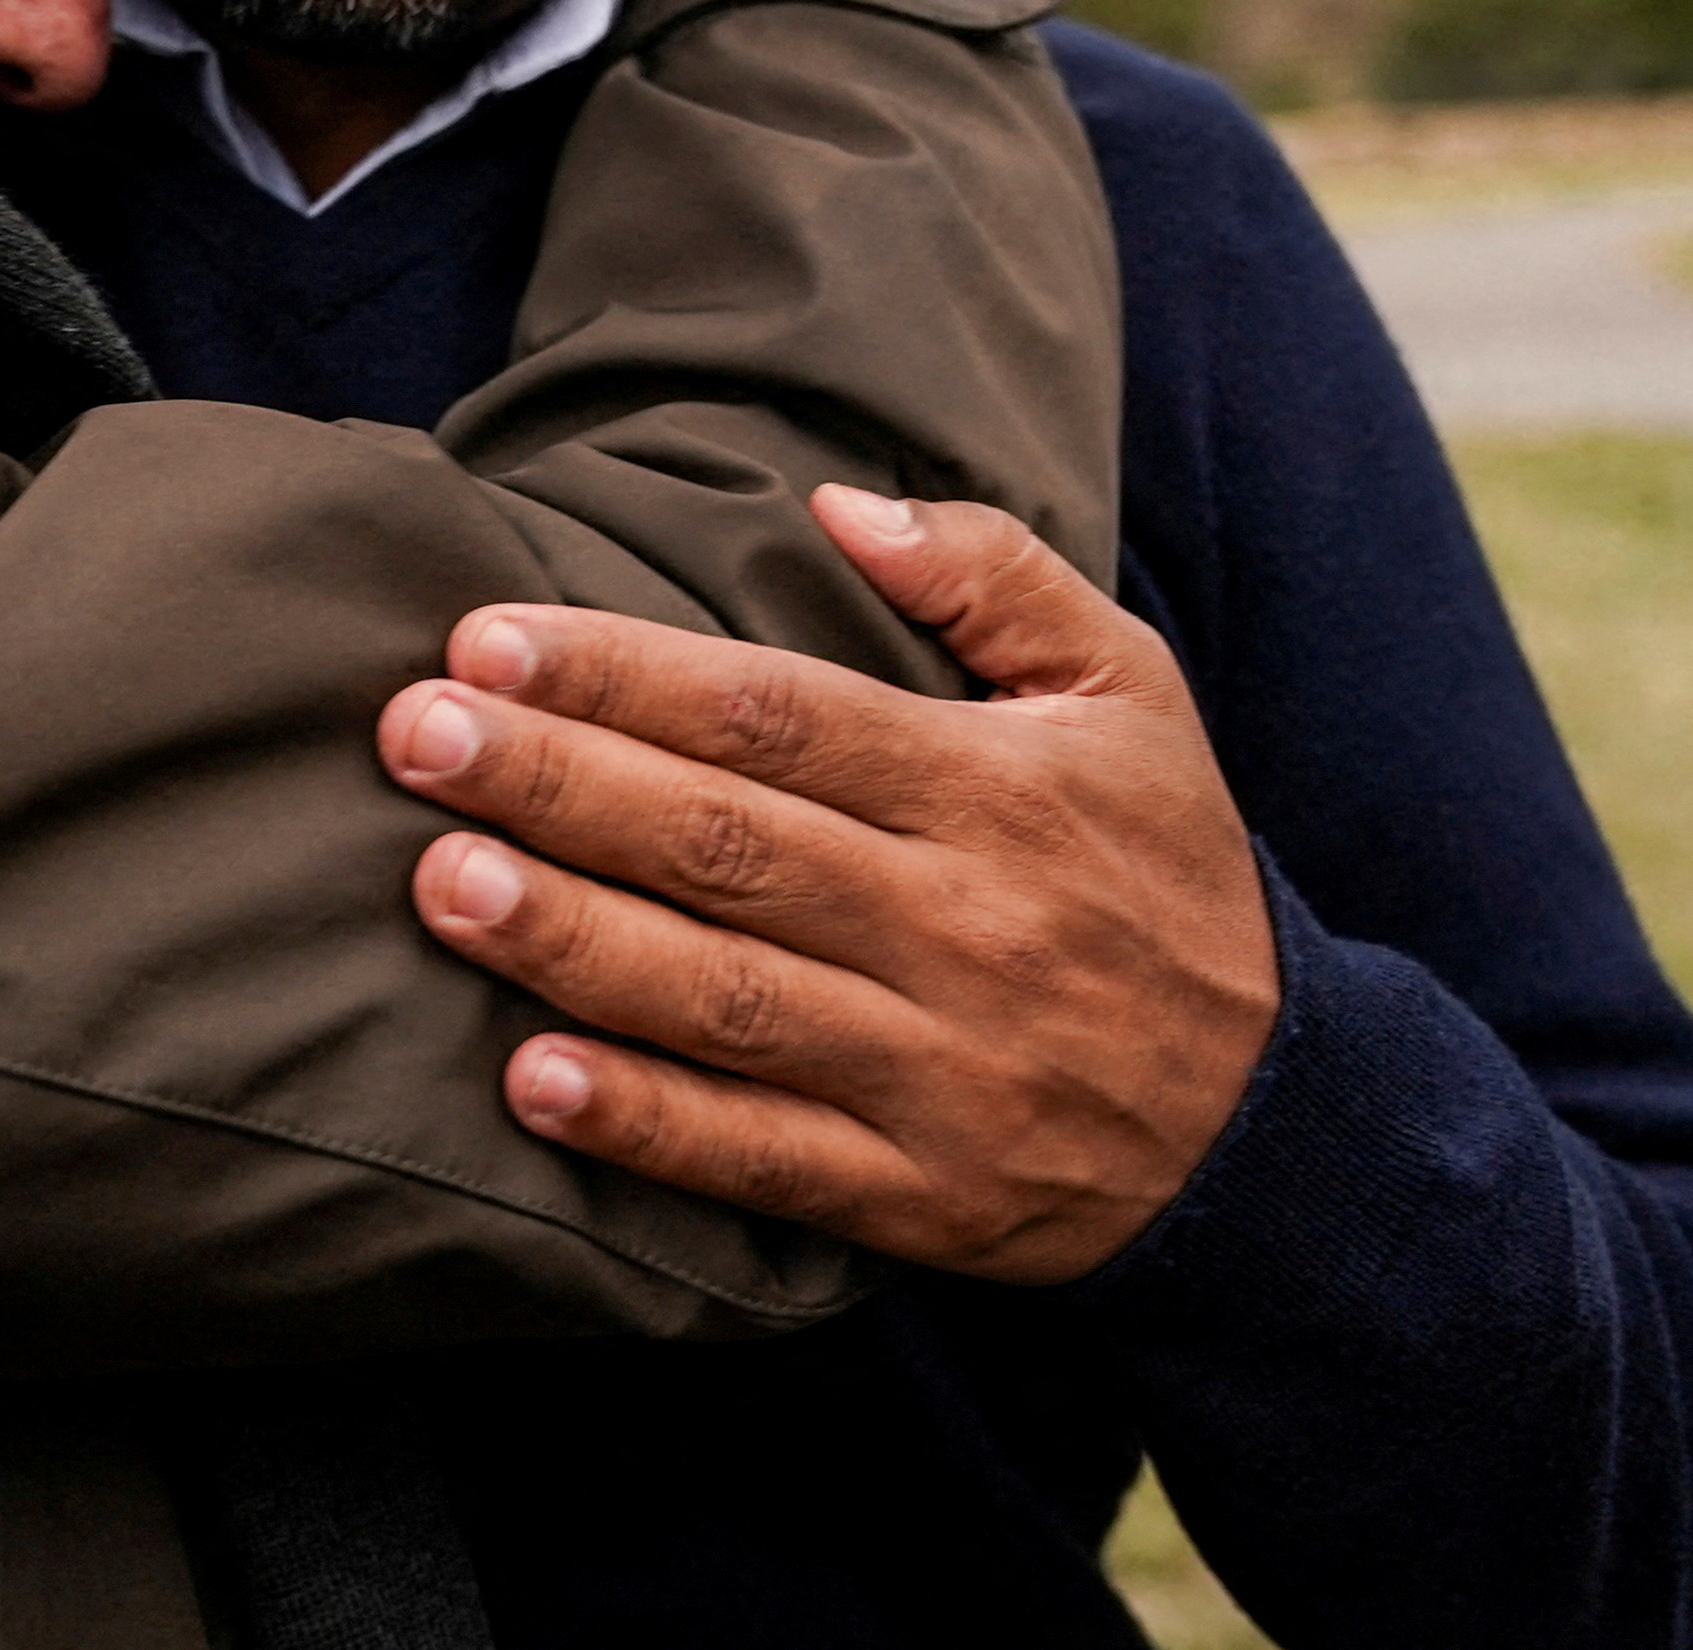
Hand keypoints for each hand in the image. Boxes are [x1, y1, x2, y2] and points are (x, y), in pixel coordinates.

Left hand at [377, 488, 1276, 1282]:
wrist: (1277, 1131)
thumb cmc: (1167, 875)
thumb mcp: (1130, 693)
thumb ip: (993, 574)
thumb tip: (840, 498)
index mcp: (993, 789)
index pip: (777, 715)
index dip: (626, 676)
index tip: (490, 639)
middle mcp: (959, 925)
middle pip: (727, 843)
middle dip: (556, 784)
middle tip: (414, 734)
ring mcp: (937, 1069)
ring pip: (724, 997)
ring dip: (571, 940)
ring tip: (437, 883)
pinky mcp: (918, 1194)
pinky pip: (763, 1158)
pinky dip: (646, 1126)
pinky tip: (532, 1081)